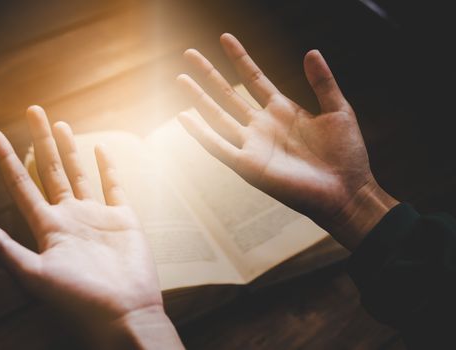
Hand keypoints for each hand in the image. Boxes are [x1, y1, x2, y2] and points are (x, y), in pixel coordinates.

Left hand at [0, 106, 182, 348]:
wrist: (124, 313)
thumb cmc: (78, 301)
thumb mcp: (35, 276)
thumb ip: (5, 249)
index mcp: (48, 228)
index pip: (22, 186)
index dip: (6, 160)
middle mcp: (70, 217)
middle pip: (52, 170)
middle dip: (41, 140)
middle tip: (33, 110)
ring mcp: (97, 216)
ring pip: (80, 174)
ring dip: (71, 149)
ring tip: (60, 125)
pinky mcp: (124, 220)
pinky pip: (114, 187)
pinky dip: (108, 168)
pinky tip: (101, 150)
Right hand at [177, 33, 397, 249]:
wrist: (346, 190)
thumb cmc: (346, 154)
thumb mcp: (338, 109)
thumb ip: (323, 82)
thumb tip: (312, 50)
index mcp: (283, 111)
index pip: (255, 79)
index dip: (240, 58)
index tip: (225, 38)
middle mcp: (263, 126)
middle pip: (229, 94)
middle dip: (209, 73)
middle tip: (189, 53)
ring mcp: (253, 145)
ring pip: (218, 117)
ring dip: (199, 98)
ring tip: (180, 78)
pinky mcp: (249, 166)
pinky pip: (218, 147)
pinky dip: (200, 133)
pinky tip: (183, 117)